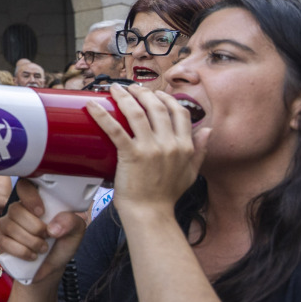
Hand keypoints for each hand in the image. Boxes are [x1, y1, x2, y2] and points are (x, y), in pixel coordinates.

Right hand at [0, 179, 87, 283]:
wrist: (51, 268)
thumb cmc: (61, 245)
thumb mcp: (75, 232)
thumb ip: (71, 222)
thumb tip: (53, 227)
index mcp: (36, 202)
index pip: (24, 186)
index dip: (29, 196)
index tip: (41, 212)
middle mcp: (18, 210)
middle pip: (16, 209)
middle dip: (35, 227)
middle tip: (48, 237)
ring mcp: (6, 224)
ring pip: (11, 227)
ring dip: (31, 242)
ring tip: (42, 248)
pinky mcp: (0, 240)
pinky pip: (5, 242)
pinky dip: (22, 251)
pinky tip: (32, 255)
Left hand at [87, 85, 209, 219]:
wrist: (150, 214)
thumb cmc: (167, 195)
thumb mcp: (192, 172)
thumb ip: (200, 150)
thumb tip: (208, 130)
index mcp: (185, 146)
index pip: (179, 112)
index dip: (167, 98)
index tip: (156, 93)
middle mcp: (170, 144)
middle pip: (157, 107)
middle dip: (144, 93)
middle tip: (132, 88)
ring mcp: (150, 149)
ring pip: (138, 113)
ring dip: (125, 97)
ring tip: (116, 89)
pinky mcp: (131, 155)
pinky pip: (115, 130)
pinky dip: (102, 115)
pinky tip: (92, 106)